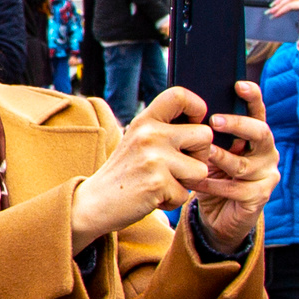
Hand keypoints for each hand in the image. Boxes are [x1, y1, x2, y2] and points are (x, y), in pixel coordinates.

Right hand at [71, 87, 216, 250]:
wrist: (94, 203)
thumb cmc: (124, 174)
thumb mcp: (138, 141)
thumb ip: (164, 130)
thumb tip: (205, 126)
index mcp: (145, 120)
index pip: (180, 95)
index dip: (197, 107)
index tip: (194, 123)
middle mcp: (150, 134)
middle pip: (205, 135)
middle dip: (200, 156)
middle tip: (177, 168)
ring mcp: (153, 158)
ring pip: (202, 169)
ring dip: (187, 183)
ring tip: (163, 184)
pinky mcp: (157, 183)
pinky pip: (185, 195)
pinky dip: (172, 201)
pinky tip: (153, 198)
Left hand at [190, 79, 277, 250]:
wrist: (219, 214)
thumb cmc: (214, 174)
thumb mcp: (211, 150)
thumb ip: (209, 133)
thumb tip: (188, 107)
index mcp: (257, 136)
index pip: (259, 111)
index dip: (252, 97)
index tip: (238, 85)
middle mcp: (268, 153)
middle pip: (259, 133)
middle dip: (237, 125)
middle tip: (213, 120)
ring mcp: (267, 175)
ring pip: (243, 164)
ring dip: (219, 157)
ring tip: (201, 153)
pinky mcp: (259, 197)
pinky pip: (234, 188)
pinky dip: (211, 184)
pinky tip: (195, 180)